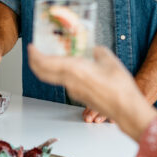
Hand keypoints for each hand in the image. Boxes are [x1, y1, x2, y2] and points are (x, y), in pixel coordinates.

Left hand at [27, 44, 156, 138]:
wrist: (125, 109)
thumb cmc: (119, 86)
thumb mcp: (110, 61)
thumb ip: (99, 52)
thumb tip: (95, 49)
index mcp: (74, 69)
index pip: (45, 63)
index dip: (34, 54)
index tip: (31, 47)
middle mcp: (69, 81)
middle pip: (43, 73)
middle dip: (35, 62)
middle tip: (34, 52)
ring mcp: (73, 91)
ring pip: (53, 78)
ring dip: (47, 68)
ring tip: (51, 57)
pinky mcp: (79, 97)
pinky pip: (64, 83)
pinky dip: (60, 74)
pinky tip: (69, 68)